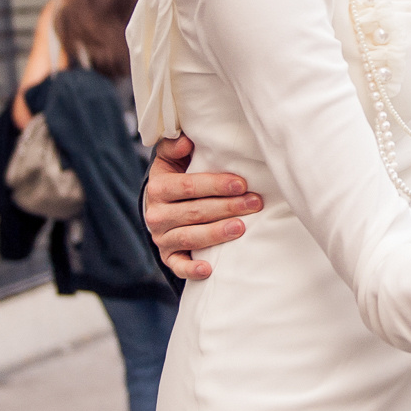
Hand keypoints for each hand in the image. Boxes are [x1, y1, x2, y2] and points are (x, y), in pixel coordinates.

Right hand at [143, 135, 262, 279]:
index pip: (188, 187)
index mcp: (158, 188)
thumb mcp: (170, 159)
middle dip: (227, 207)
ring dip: (216, 233)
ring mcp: (162, 238)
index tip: (241, 183)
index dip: (215, 185)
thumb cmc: (175, 178)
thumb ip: (174, 146)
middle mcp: (156, 215)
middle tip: (254, 203)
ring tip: (241, 228)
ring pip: (190, 238)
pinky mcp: (168, 256)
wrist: (160, 207)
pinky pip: (178, 266)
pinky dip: (191, 269)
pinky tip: (209, 269)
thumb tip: (186, 140)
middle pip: (194, 212)